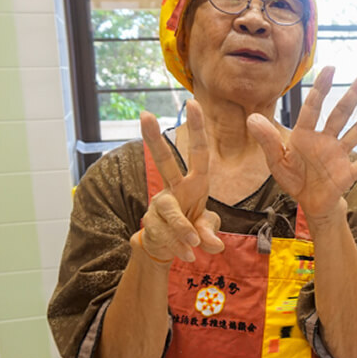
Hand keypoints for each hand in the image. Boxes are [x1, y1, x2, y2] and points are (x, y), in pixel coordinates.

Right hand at [136, 101, 224, 262]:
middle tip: (144, 115)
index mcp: (195, 183)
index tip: (192, 102)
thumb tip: (212, 244)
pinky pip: (165, 236)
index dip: (196, 129)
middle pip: (164, 161)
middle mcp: (174, 188)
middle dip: (154, 138)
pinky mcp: (150, 223)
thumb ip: (210, 232)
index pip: (198, 153)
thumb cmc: (193, 228)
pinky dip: (178, 248)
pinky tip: (186, 255)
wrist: (170, 249)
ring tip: (193, 248)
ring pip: (169, 212)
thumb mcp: (207, 227)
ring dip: (182, 230)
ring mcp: (160, 205)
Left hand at [246, 66, 356, 223]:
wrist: (309, 202)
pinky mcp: (347, 173)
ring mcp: (339, 154)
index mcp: (306, 134)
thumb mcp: (275, 160)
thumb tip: (251, 118)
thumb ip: (267, 140)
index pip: (314, 107)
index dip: (321, 89)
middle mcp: (326, 139)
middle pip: (342, 112)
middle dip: (355, 93)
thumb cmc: (293, 177)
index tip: (330, 68)